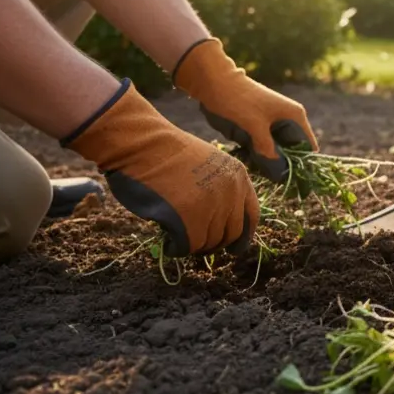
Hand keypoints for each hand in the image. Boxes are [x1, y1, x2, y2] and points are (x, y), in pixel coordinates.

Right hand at [64, 80, 259, 256]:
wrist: (141, 143)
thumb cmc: (166, 152)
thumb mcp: (207, 163)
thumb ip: (220, 188)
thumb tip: (221, 222)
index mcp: (238, 176)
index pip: (252, 215)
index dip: (243, 235)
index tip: (234, 248)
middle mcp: (231, 191)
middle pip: (232, 234)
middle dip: (215, 244)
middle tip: (198, 245)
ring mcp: (212, 205)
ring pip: (210, 242)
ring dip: (195, 246)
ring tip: (178, 237)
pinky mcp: (190, 219)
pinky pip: (189, 246)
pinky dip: (178, 249)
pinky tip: (169, 244)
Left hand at [172, 38, 317, 182]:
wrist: (212, 82)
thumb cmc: (237, 102)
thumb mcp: (254, 129)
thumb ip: (270, 153)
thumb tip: (283, 176)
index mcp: (294, 118)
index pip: (307, 149)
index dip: (300, 166)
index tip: (288, 181)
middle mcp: (288, 121)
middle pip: (291, 153)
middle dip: (278, 164)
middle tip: (262, 170)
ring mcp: (272, 125)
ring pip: (275, 152)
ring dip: (264, 160)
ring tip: (249, 159)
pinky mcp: (258, 128)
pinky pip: (262, 148)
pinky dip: (254, 154)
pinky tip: (243, 153)